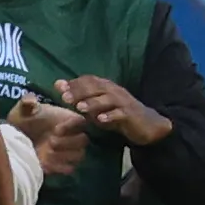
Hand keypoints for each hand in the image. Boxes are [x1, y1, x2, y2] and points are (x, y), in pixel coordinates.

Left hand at [8, 91, 90, 175]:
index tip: (56, 128)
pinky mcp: (61, 165)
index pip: (81, 122)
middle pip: (84, 140)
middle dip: (68, 142)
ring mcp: (67, 151)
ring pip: (79, 155)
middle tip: (51, 141)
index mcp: (67, 119)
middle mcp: (71, 135)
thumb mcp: (22, 110)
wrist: (13, 139)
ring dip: (64, 155)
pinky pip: (69, 168)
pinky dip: (58, 167)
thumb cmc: (22, 121)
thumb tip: (31, 100)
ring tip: (46, 152)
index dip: (72, 126)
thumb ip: (27, 103)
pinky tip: (44, 163)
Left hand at [55, 75, 171, 147]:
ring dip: (93, 103)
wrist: (146, 124)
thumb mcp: (96, 108)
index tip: (59, 87)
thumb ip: (79, 98)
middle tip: (64, 97)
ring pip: (107, 99)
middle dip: (80, 92)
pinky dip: (111, 116)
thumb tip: (58, 86)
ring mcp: (123, 102)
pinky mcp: (131, 115)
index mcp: (105, 87)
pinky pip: (120, 114)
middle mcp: (114, 91)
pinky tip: (101, 120)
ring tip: (79, 108)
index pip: (89, 80)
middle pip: (96, 87)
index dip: (74, 83)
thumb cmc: (117, 114)